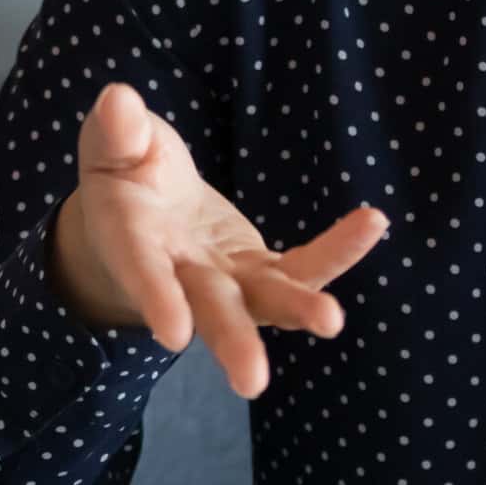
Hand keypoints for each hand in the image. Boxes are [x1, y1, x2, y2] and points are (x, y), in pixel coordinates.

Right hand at [48, 80, 387, 398]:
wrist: (144, 208)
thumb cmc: (123, 172)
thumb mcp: (112, 146)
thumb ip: (118, 132)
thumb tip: (119, 100)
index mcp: (134, 241)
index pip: (144, 272)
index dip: (157, 298)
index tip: (173, 333)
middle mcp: (183, 273)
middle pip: (210, 312)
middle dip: (231, 342)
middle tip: (252, 383)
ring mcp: (227, 278)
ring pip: (265, 302)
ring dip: (298, 311)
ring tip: (331, 321)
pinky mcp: (262, 270)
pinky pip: (304, 266)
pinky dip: (339, 250)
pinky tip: (373, 223)